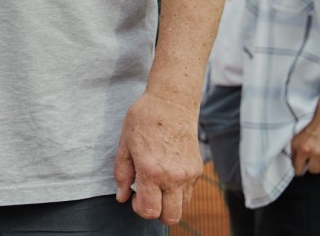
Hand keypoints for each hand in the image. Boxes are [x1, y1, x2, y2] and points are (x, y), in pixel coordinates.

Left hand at [113, 92, 202, 225]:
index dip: (139, 208)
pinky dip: (178, 192)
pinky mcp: (197, 169)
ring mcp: (188, 174)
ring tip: (156, 184)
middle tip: (146, 195)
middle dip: (156, 212)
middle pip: (170, 217)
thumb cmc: (144, 119)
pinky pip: (189, 193)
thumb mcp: (125, 145)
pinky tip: (166, 174)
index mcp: (151, 171)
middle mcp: (173, 176)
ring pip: (182, 208)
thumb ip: (122, 174)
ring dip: (168, 203)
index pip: (149, 210)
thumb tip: (121, 197)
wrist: (171, 102)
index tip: (134, 197)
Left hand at [291, 110, 319, 174]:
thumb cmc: (316, 122)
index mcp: (296, 144)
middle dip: (309, 167)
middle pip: (304, 170)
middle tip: (313, 163)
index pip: (293, 163)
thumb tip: (298, 158)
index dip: (298, 167)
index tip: (300, 168)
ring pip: (317, 170)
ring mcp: (317, 153)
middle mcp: (305, 149)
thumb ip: (298, 146)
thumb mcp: (300, 133)